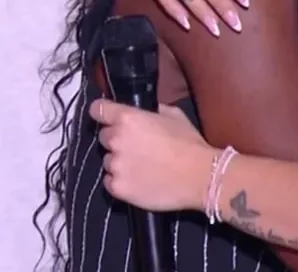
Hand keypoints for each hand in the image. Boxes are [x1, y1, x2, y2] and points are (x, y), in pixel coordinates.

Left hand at [90, 98, 215, 211]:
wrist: (199, 177)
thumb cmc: (189, 144)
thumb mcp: (175, 116)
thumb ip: (155, 111)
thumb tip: (147, 112)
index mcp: (128, 118)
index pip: (98, 110)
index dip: (103, 112)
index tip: (107, 116)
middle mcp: (116, 140)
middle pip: (104, 137)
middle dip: (117, 139)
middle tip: (137, 146)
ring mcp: (115, 165)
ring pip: (108, 160)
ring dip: (119, 161)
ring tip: (141, 166)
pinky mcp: (117, 188)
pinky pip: (110, 181)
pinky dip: (121, 180)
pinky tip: (139, 180)